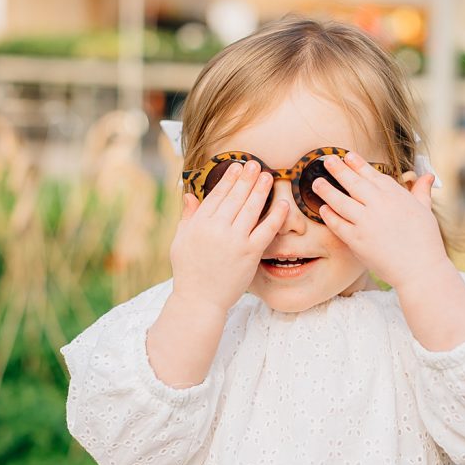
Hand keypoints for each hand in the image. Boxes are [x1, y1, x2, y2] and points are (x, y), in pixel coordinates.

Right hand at [170, 160, 288, 311]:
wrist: (200, 300)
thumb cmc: (189, 271)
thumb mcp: (180, 241)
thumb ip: (187, 217)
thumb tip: (189, 194)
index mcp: (199, 224)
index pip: (217, 195)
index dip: (229, 179)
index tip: (237, 166)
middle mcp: (216, 229)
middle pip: (236, 197)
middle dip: (247, 178)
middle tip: (256, 164)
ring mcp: (235, 241)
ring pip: (251, 209)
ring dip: (261, 190)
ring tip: (268, 176)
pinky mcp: (250, 253)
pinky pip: (266, 230)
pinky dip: (276, 215)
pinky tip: (283, 203)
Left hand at [311, 151, 448, 289]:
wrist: (421, 269)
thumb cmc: (425, 241)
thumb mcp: (425, 210)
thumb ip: (421, 191)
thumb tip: (428, 176)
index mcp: (396, 195)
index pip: (372, 174)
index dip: (357, 164)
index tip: (347, 156)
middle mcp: (379, 204)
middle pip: (353, 182)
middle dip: (338, 169)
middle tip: (327, 160)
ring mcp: (366, 222)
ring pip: (340, 201)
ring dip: (326, 190)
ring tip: (316, 183)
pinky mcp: (357, 240)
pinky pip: (338, 224)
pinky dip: (329, 215)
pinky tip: (323, 209)